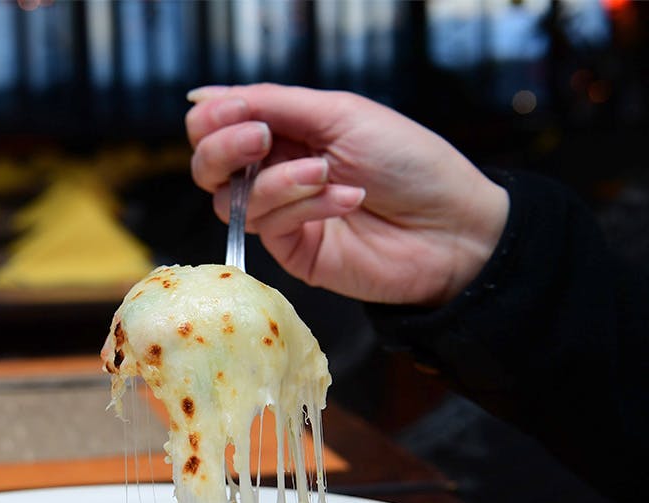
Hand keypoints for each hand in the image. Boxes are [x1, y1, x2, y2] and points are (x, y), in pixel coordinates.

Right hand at [185, 84, 508, 305]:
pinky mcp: (293, 251)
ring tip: (326, 174)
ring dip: (279, 180)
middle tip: (261, 140)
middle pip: (209, 166)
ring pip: (232, 199)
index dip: (215, 118)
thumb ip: (274, 104)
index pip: (217, 124)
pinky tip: (346, 199)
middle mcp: (275, 171)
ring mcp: (281, 214)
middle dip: (226, 149)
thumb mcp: (341, 114)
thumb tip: (203, 97)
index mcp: (285, 131)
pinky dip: (305, 205)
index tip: (238, 114)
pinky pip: (269, 226)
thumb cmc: (409, 161)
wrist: (451, 226)